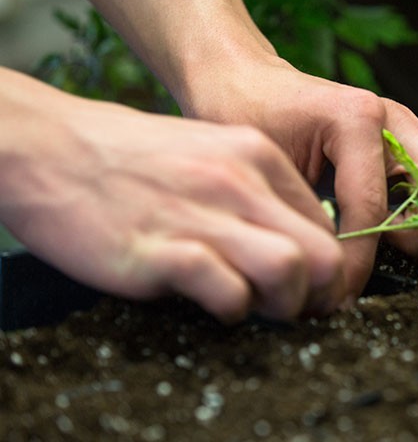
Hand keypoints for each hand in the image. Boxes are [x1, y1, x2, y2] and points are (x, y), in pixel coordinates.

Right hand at [0, 70, 347, 322]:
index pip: (327, 221)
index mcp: (256, 155)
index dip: (330, 264)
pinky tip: (216, 303)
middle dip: (325, 292)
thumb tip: (295, 238)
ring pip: (290, 268)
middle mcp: (238, 181)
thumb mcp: (209, 151)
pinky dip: (234, 309)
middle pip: (324, 250)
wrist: (49, 147)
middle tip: (303, 308)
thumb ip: (255, 189)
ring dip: (287, 303)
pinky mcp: (162, 249)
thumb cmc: (131, 159)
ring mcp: (202, 214)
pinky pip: (228, 291)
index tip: (317, 286)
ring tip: (262, 307)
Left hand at [179, 54, 417, 297]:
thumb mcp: (264, 169)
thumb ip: (306, 215)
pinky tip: (404, 213)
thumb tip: (331, 277)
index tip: (334, 291)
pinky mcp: (417, 135)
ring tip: (397, 231)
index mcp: (358, 120)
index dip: (357, 263)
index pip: (378, 211)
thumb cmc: (245, 119)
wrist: (246, 78)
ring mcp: (412, 124)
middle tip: (382, 248)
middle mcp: (396, 118)